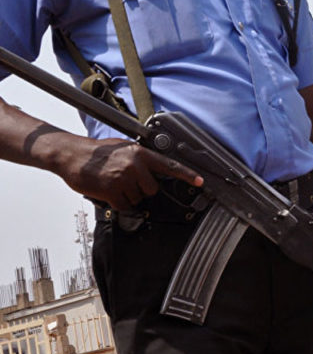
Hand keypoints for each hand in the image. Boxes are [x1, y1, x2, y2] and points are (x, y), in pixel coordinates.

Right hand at [58, 137, 202, 209]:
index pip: (169, 165)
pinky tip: (109, 192)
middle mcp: (135, 165)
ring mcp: (123, 178)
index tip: (200, 181)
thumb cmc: (96, 152)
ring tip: (114, 184)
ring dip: (127, 196)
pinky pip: (124, 206)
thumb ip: (139, 157)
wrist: (71, 155)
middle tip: (126, 182)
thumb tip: (153, 167)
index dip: (186, 174)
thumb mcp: (123, 147)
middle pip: (152, 189)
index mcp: (140, 153)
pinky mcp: (112, 190)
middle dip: (142, 190)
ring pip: (138, 199)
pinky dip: (117, 203)